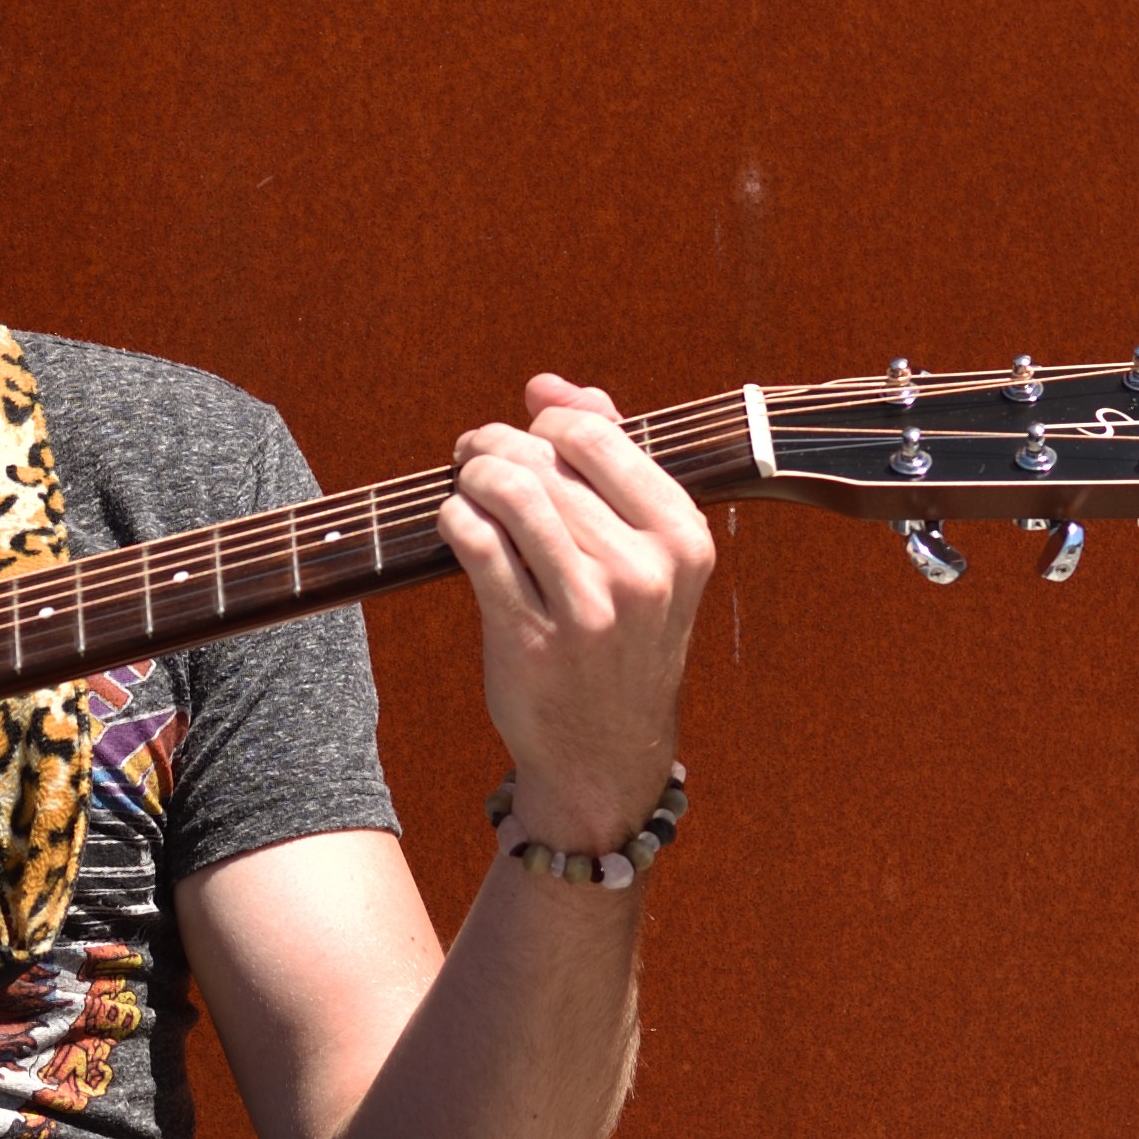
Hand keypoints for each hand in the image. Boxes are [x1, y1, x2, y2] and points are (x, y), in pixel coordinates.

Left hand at [441, 373, 709, 860]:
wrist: (607, 754)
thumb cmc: (622, 637)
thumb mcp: (647, 553)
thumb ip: (610, 458)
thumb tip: (549, 384)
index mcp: (683, 538)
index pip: (599, 436)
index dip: (548, 420)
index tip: (527, 430)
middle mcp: (643, 572)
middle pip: (546, 463)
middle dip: (497, 444)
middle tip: (474, 454)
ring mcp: (588, 610)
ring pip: (511, 495)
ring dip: (473, 476)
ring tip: (466, 483)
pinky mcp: (530, 639)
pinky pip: (477, 545)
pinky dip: (456, 519)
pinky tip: (456, 523)